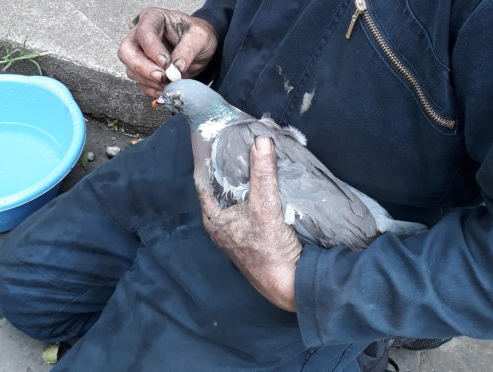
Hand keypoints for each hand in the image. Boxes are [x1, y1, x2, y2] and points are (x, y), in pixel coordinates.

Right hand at [118, 7, 217, 97]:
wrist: (201, 49)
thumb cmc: (198, 37)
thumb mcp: (200, 37)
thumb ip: (188, 50)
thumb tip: (176, 67)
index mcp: (153, 19)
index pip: (144, 33)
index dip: (152, 50)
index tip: (166, 63)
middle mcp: (140, 35)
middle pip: (127, 52)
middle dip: (143, 68)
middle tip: (162, 77)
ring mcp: (139, 54)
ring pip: (131, 70)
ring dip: (150, 81)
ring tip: (170, 82)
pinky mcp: (143, 71)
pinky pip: (140, 83)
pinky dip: (153, 89)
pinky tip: (166, 89)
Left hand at [197, 137, 301, 311]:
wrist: (288, 282)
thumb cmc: (269, 248)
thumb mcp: (265, 206)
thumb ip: (263, 174)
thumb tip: (261, 140)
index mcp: (213, 220)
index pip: (204, 182)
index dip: (207, 161)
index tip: (211, 140)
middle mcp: (220, 227)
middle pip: (219, 191)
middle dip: (226, 170)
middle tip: (234, 144)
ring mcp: (235, 233)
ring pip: (234, 200)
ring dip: (241, 183)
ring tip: (248, 158)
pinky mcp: (251, 238)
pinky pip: (247, 208)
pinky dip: (252, 195)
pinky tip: (262, 185)